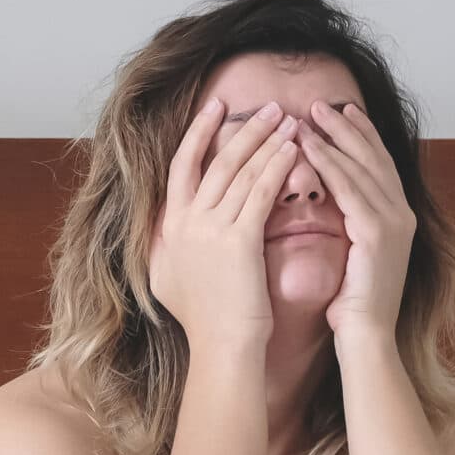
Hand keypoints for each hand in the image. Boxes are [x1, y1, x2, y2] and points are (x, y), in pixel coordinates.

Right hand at [148, 96, 304, 353]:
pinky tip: (294, 151)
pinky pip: (260, 193)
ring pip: (241, 172)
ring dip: (267, 141)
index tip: (216, 108)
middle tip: (270, 107)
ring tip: (290, 121)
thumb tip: (159, 230)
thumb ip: (163, 247)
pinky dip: (277, 168)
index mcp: (169, 228)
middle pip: (215, 161)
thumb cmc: (203, 320)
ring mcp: (209, 231)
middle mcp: (185, 223)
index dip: (198, 134)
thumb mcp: (167, 279)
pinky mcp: (238, 241)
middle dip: (244, 129)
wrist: (221, 346)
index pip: (180, 167)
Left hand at [298, 100, 415, 342]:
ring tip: (309, 115)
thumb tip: (334, 207)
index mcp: (397, 219)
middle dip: (348, 127)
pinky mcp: (378, 233)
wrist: (367, 339)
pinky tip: (309, 147)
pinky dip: (329, 164)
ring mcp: (393, 222)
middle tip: (322, 103)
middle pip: (373, 157)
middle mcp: (401, 214)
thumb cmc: (353, 309)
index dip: (361, 137)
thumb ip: (351, 228)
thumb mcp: (354, 258)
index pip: (378, 166)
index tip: (342, 113)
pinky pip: (349, 189)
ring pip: (360, 166)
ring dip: (334, 138)